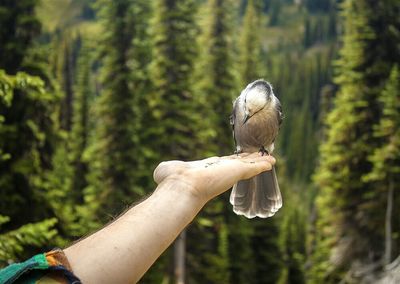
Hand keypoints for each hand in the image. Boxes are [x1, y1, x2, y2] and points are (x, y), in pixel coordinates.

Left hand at [153, 152, 275, 203]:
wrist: (183, 186)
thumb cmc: (173, 180)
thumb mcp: (167, 171)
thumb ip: (165, 170)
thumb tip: (158, 175)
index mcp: (208, 170)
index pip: (223, 165)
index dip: (231, 161)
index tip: (237, 159)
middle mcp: (221, 171)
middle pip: (239, 164)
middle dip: (249, 161)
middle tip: (258, 158)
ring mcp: (230, 172)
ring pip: (249, 165)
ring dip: (259, 162)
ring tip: (270, 159)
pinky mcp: (238, 171)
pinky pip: (255, 166)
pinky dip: (263, 164)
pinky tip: (271, 162)